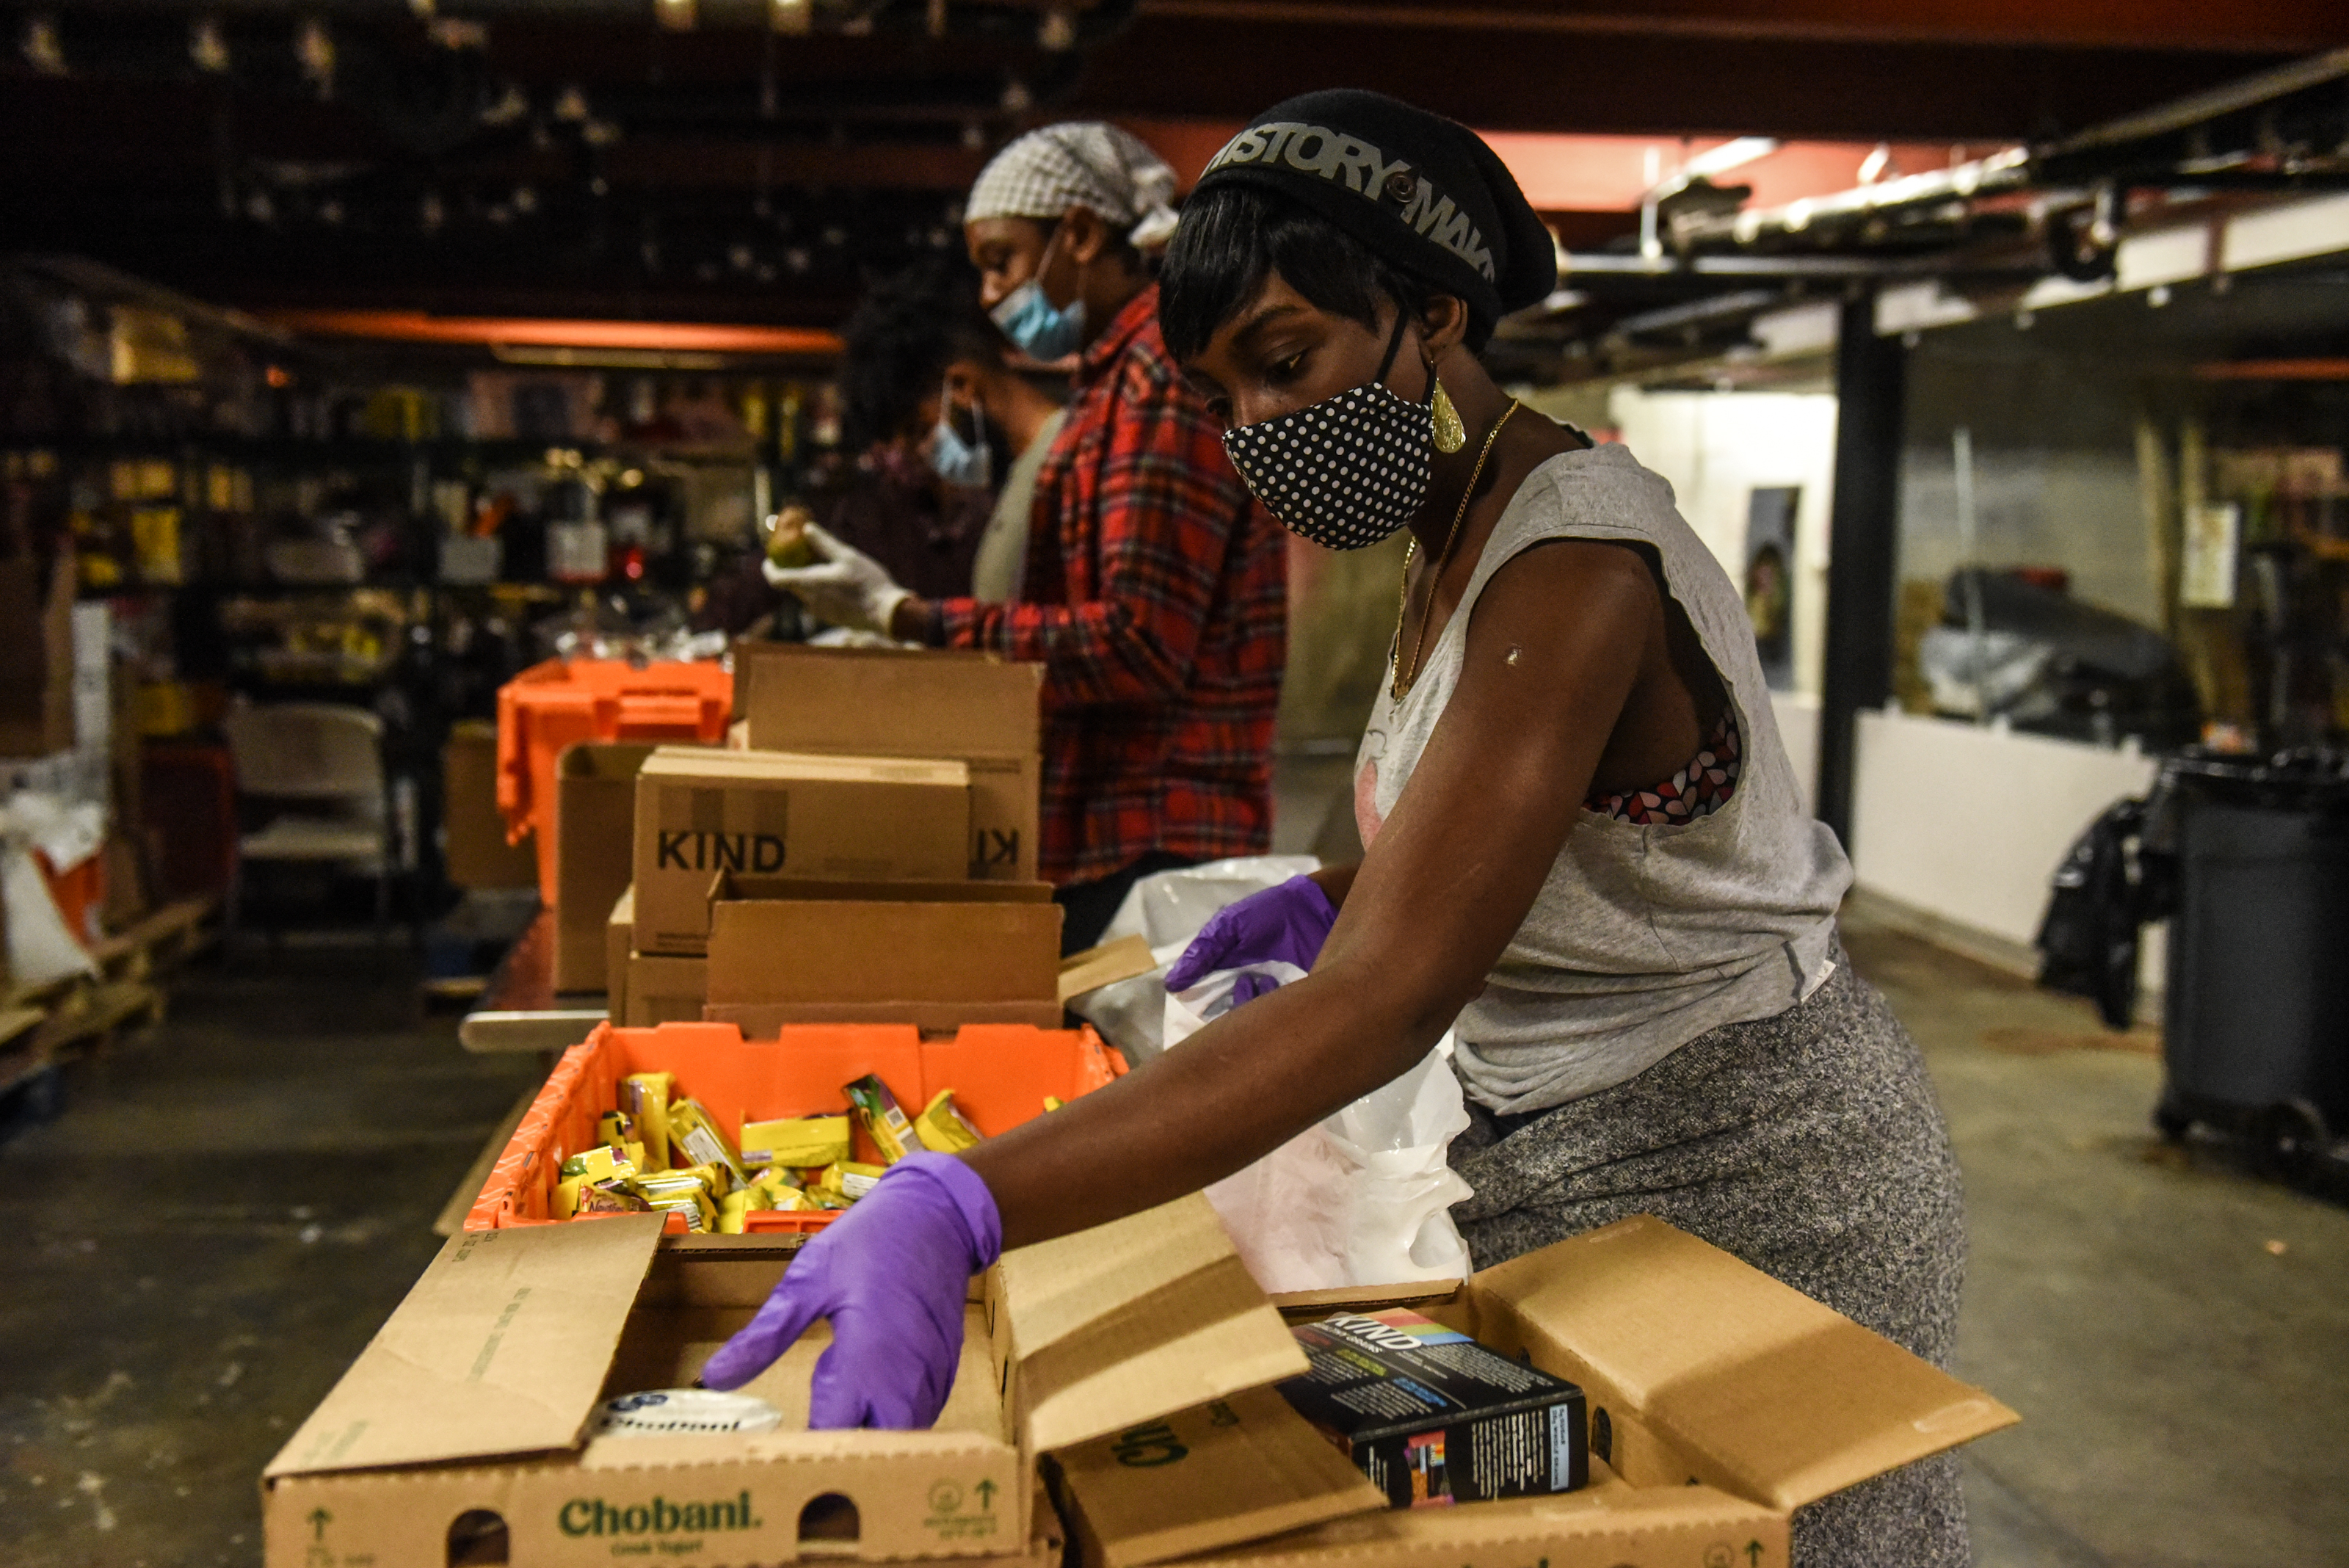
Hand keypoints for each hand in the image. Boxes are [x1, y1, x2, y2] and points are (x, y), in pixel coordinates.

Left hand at [699, 1153, 1000, 1427]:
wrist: (938, 1215)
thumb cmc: (869, 1241)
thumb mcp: (808, 1280)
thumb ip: (765, 1335)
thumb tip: (712, 1379)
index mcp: (866, 1358)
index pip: (836, 1432)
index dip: (808, 1449)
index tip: (778, 1449)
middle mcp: (905, 1379)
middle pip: (875, 1447)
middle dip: (843, 1450)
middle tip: (806, 1433)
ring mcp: (931, 1377)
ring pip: (903, 1434)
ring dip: (870, 1433)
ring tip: (836, 1405)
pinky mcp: (945, 1370)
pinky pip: (921, 1413)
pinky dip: (894, 1416)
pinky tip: (868, 1392)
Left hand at [761, 521, 910, 634]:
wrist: (886, 613)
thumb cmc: (867, 582)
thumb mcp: (846, 556)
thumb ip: (824, 542)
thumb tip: (807, 529)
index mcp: (809, 583)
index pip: (776, 579)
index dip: (769, 569)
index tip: (769, 559)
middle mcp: (810, 600)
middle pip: (791, 584)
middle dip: (792, 570)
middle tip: (801, 555)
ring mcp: (820, 612)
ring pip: (806, 593)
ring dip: (808, 579)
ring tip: (823, 566)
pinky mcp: (831, 618)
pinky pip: (818, 601)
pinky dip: (819, 590)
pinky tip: (837, 582)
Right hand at [1164, 874, 1337, 1006]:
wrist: (1318, 906)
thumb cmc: (1270, 912)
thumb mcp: (1230, 926)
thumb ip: (1202, 952)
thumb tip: (1171, 984)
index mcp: (1229, 980)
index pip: (1207, 1009)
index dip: (1198, 1013)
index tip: (1192, 1011)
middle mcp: (1250, 995)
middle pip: (1228, 1022)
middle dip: (1223, 1015)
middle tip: (1228, 995)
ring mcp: (1274, 1001)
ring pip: (1250, 1022)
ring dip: (1246, 1005)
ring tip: (1252, 979)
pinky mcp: (1298, 1005)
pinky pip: (1278, 1019)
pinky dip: (1269, 1005)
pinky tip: (1270, 983)